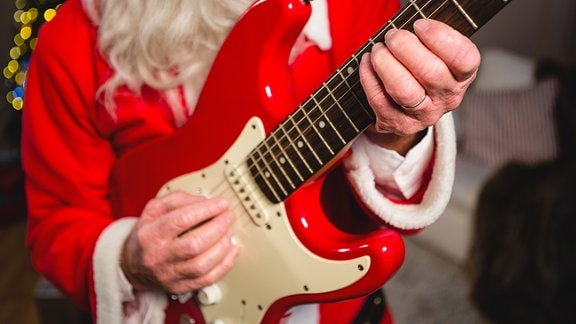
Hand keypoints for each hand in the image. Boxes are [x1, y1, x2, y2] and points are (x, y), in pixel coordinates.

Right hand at [121, 190, 237, 294]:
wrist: (133, 266)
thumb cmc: (147, 235)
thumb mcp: (154, 210)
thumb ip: (177, 200)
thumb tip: (204, 201)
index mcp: (151, 234)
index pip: (182, 220)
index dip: (206, 210)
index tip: (221, 203)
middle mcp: (159, 256)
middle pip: (195, 243)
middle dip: (218, 227)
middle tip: (228, 216)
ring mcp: (170, 274)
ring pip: (203, 263)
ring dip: (223, 245)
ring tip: (229, 231)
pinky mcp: (181, 287)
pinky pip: (209, 278)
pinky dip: (225, 263)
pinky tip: (231, 250)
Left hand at [359, 19, 479, 150]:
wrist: (406, 112)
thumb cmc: (421, 72)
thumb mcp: (436, 56)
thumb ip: (430, 40)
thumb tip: (411, 24)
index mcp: (462, 77)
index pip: (463, 59)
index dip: (440, 38)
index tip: (420, 25)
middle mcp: (447, 98)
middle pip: (430, 72)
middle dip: (405, 47)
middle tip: (392, 36)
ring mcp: (422, 115)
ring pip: (403, 90)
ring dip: (385, 63)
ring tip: (378, 49)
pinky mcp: (397, 123)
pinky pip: (380, 99)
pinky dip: (369, 77)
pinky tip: (367, 62)